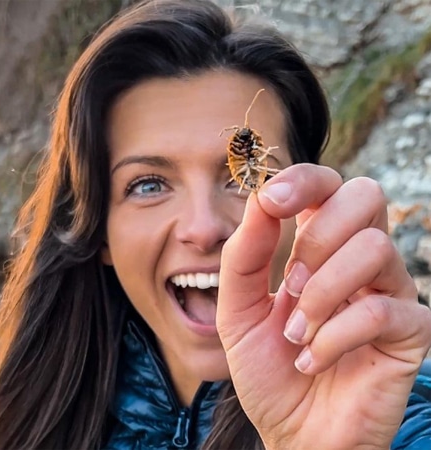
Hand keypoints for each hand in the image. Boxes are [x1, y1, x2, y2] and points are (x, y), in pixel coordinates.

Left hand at [217, 163, 430, 449]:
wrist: (293, 430)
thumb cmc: (267, 367)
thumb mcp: (238, 309)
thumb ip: (245, 255)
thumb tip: (262, 198)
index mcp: (318, 245)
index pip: (327, 184)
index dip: (304, 180)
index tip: (271, 201)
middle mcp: (358, 258)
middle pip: (364, 195)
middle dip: (317, 238)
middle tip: (290, 285)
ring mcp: (389, 290)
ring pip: (374, 248)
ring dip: (322, 293)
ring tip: (297, 333)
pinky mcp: (410, 330)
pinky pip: (381, 310)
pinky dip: (335, 337)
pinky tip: (314, 360)